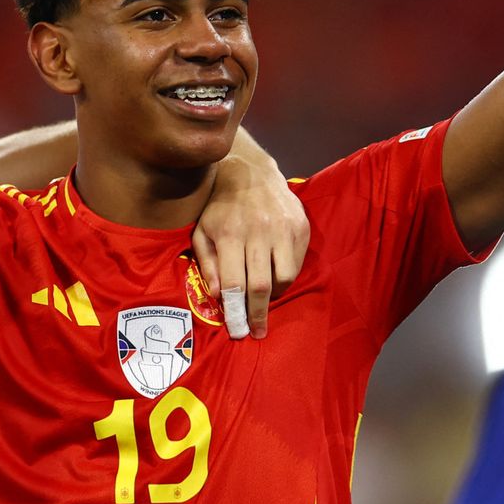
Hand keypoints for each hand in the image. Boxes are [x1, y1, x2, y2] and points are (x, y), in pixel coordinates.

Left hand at [191, 158, 309, 339]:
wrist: (250, 172)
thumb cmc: (220, 206)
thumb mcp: (202, 230)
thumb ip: (207, 262)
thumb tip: (217, 294)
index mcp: (229, 234)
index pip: (234, 283)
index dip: (236, 311)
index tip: (238, 330)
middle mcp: (258, 231)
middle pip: (260, 285)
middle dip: (257, 314)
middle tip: (256, 332)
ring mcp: (283, 228)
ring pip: (284, 277)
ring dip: (274, 295)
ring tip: (265, 299)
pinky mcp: (300, 226)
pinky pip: (297, 263)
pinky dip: (287, 276)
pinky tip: (276, 277)